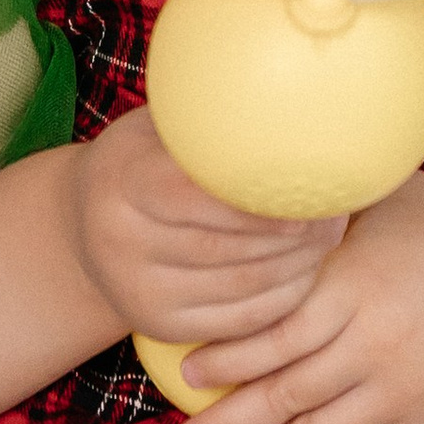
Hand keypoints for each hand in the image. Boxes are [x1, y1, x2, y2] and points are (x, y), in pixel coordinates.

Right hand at [69, 102, 342, 344]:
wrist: (86, 228)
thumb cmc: (143, 161)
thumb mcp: (156, 131)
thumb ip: (206, 124)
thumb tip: (286, 97)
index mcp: (121, 183)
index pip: (193, 199)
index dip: (253, 206)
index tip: (306, 197)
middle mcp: (121, 243)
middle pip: (223, 249)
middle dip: (292, 238)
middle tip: (337, 215)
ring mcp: (140, 291)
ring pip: (239, 288)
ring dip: (297, 267)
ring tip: (331, 238)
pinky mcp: (162, 326)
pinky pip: (238, 320)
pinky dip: (281, 298)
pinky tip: (307, 272)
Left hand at [157, 173, 423, 423]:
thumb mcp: (375, 199)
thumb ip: (312, 208)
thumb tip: (237, 181)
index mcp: (355, 284)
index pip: (276, 333)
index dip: (226, 359)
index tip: (182, 375)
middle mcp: (374, 342)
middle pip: (285, 397)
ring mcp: (399, 386)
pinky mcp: (420, 414)